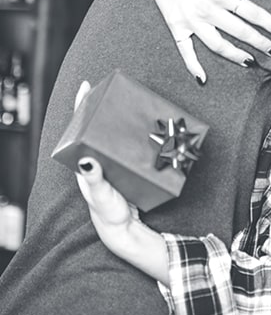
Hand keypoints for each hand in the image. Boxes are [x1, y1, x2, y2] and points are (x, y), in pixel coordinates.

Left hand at [72, 82, 138, 250]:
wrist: (124, 228)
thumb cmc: (108, 211)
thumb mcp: (99, 195)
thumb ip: (94, 179)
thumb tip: (87, 161)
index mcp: (85, 160)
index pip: (79, 127)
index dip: (81, 106)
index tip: (86, 86)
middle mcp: (98, 156)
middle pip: (97, 125)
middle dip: (103, 106)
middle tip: (113, 90)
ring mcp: (112, 160)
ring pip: (114, 133)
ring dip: (121, 119)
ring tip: (131, 104)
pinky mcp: (127, 165)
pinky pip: (130, 143)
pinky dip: (135, 133)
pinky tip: (147, 127)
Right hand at [134, 0, 270, 82]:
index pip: (252, 12)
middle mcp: (207, 9)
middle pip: (240, 32)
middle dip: (260, 43)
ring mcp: (191, 20)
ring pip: (217, 45)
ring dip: (235, 56)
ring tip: (251, 62)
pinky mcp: (176, 26)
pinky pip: (185, 50)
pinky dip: (193, 66)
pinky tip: (203, 79)